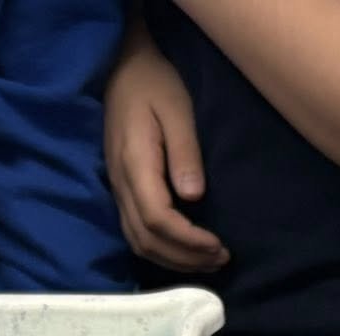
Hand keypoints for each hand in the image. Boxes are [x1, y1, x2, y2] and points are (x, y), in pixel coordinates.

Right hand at [105, 29, 227, 271]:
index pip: (157, 219)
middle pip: (146, 239)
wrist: (123, 70)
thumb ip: (185, 152)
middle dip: (184, 257)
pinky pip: (136, 233)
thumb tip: (194, 196)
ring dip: (173, 260)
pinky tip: (185, 250)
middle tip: (221, 259)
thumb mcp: (177, 110)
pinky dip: (161, 250)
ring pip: (138, 242)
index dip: (187, 240)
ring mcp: (118, 190)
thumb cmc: (155, 85)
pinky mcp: (122, 191)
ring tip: (208, 261)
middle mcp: (121, 184)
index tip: (218, 246)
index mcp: (135, 164)